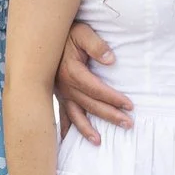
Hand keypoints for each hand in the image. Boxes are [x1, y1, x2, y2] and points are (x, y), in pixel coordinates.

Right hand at [53, 20, 132, 145]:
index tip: (129, 105)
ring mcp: (60, 93)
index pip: (96, 89)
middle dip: (110, 115)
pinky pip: (61, 115)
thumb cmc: (67, 33)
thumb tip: (111, 59)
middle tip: (128, 124)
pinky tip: (66, 141)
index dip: (113, 98)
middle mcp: (65, 86)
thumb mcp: (82, 33)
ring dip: (86, 129)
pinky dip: (65, 128)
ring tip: (98, 141)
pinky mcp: (57, 95)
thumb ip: (96, 45)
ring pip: (75, 114)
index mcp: (72, 72)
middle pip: (90, 105)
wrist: (45, 37)